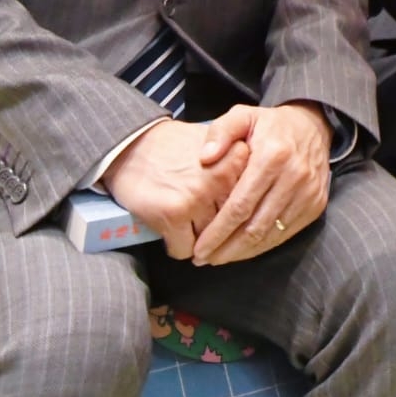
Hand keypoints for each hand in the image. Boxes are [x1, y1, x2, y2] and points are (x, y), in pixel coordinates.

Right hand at [102, 118, 251, 260]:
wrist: (133, 146)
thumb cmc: (177, 149)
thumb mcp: (218, 146)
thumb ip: (242, 167)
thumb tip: (261, 199)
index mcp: (237, 157)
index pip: (255, 202)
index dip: (243, 212)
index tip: (234, 215)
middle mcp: (221, 177)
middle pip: (234, 225)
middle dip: (222, 232)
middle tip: (205, 226)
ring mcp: (198, 197)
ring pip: (211, 241)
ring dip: (200, 242)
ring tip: (187, 226)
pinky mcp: (174, 214)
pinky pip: (184, 250)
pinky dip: (177, 246)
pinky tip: (171, 232)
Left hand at [189, 103, 331, 265]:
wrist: (314, 125)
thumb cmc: (270, 125)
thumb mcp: (243, 116)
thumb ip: (220, 132)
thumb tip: (205, 158)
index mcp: (272, 156)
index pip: (240, 205)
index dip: (217, 231)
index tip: (198, 248)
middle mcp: (294, 176)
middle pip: (254, 226)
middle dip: (226, 248)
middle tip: (204, 259)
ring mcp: (308, 193)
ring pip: (271, 234)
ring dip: (243, 252)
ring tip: (219, 258)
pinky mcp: (317, 204)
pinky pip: (286, 233)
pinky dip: (263, 246)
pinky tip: (243, 249)